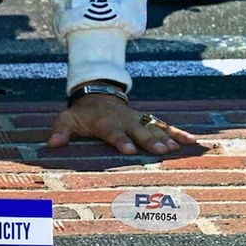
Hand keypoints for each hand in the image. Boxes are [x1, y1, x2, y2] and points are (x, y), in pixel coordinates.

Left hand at [46, 94, 197, 155]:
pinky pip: (165, 126)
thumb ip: (60, 131)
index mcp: (105, 122)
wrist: (98, 95)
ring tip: (176, 149)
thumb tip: (51, 144)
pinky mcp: (147, 121)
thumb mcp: (67, 119)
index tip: (128, 149)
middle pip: (138, 131)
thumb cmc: (82, 113)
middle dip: (149, 140)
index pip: (113, 132)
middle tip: (160, 150)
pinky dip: (179, 133)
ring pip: (154, 128)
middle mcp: (124, 121)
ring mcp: (138, 120)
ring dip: (166, 138)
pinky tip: (193, 141)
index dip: (120, 140)